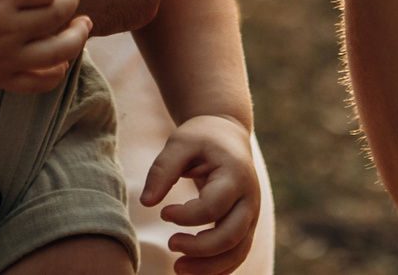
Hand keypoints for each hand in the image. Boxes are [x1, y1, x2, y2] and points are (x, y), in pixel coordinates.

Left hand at [141, 112, 260, 274]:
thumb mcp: (180, 143)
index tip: (163, 213)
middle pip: (231, 236)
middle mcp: (249, 199)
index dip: (186, 216)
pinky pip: (237, 255)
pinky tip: (193, 271)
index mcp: (235, 175)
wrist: (229, 135)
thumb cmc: (202, 138)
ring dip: (208, 267)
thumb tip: (146, 203)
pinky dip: (218, 269)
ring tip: (178, 268)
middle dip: (199, 249)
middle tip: (170, 244)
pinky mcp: (246, 226)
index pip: (213, 207)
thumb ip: (162, 170)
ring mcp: (251, 215)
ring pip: (237, 252)